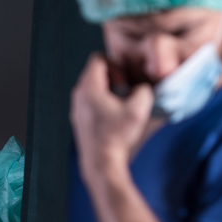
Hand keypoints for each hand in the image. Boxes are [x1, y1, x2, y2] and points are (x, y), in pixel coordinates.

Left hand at [70, 53, 154, 175]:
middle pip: (95, 72)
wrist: (101, 163)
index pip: (98, 58)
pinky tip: (114, 118)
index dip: (115, 64)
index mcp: (89, 88)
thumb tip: (143, 88)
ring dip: (108, 91)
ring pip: (93, 87)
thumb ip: (145, 91)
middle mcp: (78, 95)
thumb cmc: (117, 138)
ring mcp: (76, 108)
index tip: (124, 82)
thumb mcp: (139, 110)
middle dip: (113, 77)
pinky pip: (90, 101)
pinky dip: (102, 103)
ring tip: (121, 106)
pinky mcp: (79, 119)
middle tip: (125, 93)